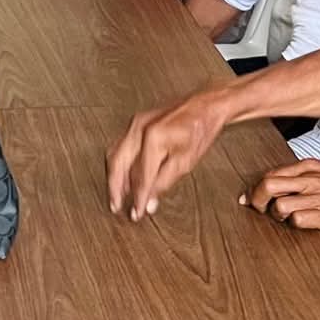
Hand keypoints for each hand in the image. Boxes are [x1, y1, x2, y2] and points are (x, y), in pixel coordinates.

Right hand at [107, 91, 228, 221]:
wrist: (204, 107)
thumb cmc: (199, 130)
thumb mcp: (185, 162)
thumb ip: (164, 183)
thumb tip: (149, 202)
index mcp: (153, 138)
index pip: (140, 176)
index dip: (138, 198)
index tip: (137, 212)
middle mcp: (139, 128)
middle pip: (118, 164)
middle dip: (115, 188)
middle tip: (116, 207)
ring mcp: (135, 123)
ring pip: (115, 154)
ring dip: (114, 177)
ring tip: (117, 195)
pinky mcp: (136, 123)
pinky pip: (120, 146)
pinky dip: (119, 164)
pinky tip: (123, 176)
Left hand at [242, 160, 319, 232]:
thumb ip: (305, 176)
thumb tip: (280, 185)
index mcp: (312, 166)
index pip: (271, 173)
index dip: (256, 187)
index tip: (251, 197)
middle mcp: (312, 180)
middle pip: (268, 185)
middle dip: (257, 200)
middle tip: (259, 209)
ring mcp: (319, 198)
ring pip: (279, 205)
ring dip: (277, 216)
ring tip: (285, 218)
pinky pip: (298, 221)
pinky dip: (296, 225)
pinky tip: (303, 223)